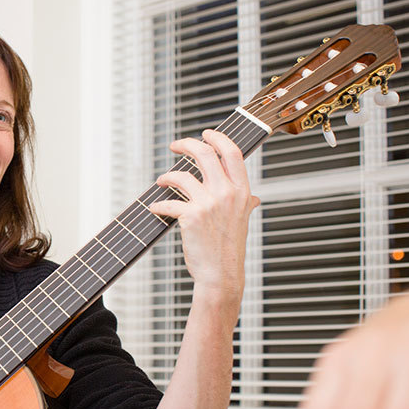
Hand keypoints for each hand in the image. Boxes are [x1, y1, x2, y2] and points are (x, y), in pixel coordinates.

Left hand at [148, 129, 258, 303]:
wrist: (221, 274)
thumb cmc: (229, 249)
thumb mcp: (243, 222)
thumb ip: (246, 205)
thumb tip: (253, 198)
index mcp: (242, 191)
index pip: (233, 153)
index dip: (217, 138)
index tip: (205, 133)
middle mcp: (228, 194)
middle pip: (206, 154)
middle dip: (187, 144)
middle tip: (175, 145)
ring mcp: (209, 204)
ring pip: (182, 175)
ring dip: (167, 176)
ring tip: (161, 181)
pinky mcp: (191, 216)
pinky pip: (168, 202)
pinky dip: (158, 205)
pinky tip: (155, 208)